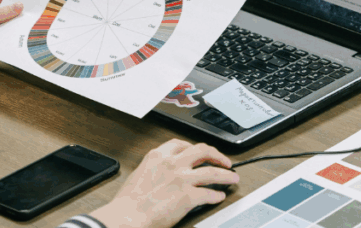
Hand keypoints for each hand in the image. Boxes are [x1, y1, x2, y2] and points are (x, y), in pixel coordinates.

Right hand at [90, 139, 238, 227]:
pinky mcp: (188, 197)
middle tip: (225, 161)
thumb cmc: (128, 202)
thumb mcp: (140, 174)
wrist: (126, 217)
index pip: (181, 143)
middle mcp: (172, 164)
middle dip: (217, 154)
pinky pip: (209, 194)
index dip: (194, 147)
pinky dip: (217, 196)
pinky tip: (219, 197)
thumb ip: (155, 169)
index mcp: (157, 156)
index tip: (200, 151)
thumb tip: (164, 173)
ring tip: (233, 178)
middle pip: (203, 151)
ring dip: (226, 175)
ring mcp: (182, 179)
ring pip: (213, 172)